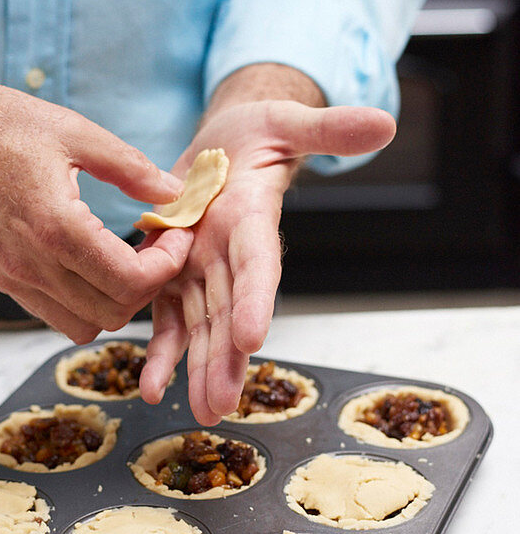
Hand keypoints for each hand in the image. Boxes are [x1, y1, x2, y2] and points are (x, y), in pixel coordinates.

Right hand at [0, 79, 192, 342]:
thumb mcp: (74, 132)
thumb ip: (131, 168)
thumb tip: (175, 191)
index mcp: (56, 227)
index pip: (132, 282)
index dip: (169, 265)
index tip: (177, 235)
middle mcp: (31, 264)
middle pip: (115, 313)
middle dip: (150, 285)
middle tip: (160, 246)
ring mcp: (12, 278)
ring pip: (85, 325)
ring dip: (117, 300)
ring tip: (128, 257)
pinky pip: (54, 314)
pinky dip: (84, 301)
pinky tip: (93, 261)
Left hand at [138, 99, 394, 422]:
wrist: (225, 145)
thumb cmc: (258, 131)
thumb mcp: (288, 121)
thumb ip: (328, 129)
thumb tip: (384, 125)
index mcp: (253, 219)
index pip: (259, 265)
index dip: (258, 300)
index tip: (253, 338)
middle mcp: (228, 254)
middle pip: (229, 311)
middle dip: (225, 359)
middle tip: (219, 405)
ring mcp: (200, 266)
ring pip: (199, 324)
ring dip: (196, 368)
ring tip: (200, 412)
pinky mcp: (172, 270)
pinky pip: (164, 313)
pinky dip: (159, 348)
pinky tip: (150, 386)